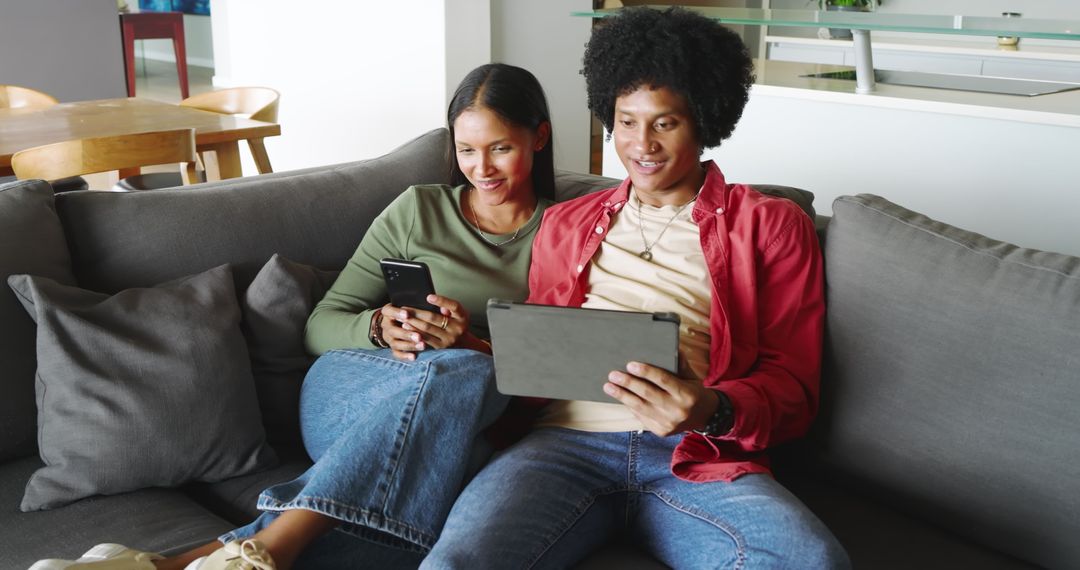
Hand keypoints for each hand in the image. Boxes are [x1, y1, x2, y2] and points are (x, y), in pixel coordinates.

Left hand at [379, 295, 470, 359]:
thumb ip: (448, 307)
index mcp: (462, 316)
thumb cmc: (455, 322)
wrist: (462, 343)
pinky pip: (425, 338)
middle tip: (403, 308)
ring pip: (427, 328)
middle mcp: (458, 328)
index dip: (441, 301)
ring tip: (402, 317)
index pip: (454, 306)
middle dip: (417, 312)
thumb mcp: (456, 313)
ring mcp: (449, 339)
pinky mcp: (440, 347)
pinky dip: (414, 331)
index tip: (428, 296)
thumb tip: (435, 302)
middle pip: (434, 318)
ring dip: (412, 322)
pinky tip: (406, 327)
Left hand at [604, 361, 719, 436]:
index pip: (664, 380)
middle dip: (629, 383)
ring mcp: (668, 423)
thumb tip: (670, 347)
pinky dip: (629, 406)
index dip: (646, 372)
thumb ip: (680, 364)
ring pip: (641, 407)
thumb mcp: (692, 377)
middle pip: (648, 394)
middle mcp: (678, 410)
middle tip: (613, 375)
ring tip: (608, 386)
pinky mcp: (661, 431)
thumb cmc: (694, 392)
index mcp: (687, 394)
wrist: (705, 418)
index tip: (630, 364)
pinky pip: (641, 417)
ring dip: (622, 396)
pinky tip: (620, 397)